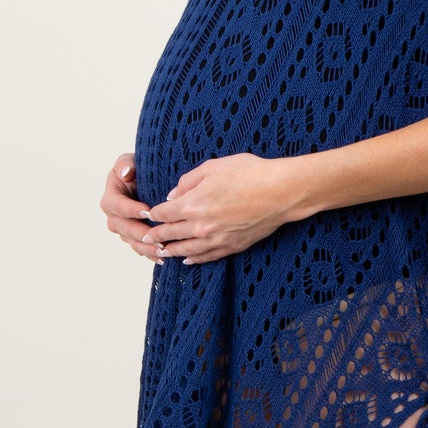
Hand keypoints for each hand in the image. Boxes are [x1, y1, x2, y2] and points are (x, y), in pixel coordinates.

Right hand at [101, 153, 158, 256]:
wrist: (146, 182)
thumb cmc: (137, 170)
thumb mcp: (129, 161)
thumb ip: (125, 164)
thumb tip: (127, 174)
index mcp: (110, 198)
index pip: (117, 206)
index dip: (131, 209)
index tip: (147, 211)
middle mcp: (114, 217)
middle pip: (124, 228)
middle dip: (140, 234)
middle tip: (157, 237)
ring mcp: (124, 230)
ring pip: (132, 242)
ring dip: (147, 248)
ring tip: (163, 251)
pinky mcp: (134, 239)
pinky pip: (141, 250)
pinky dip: (151, 255)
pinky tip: (164, 259)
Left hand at [142, 152, 300, 265]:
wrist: (281, 192)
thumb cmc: (250, 173)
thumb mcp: (214, 167)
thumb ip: (188, 181)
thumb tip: (173, 194)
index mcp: (193, 204)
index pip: (165, 213)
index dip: (154, 214)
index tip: (149, 215)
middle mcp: (201, 226)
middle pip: (171, 234)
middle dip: (156, 236)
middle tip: (145, 238)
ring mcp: (217, 239)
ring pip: (187, 249)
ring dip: (171, 251)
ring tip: (161, 253)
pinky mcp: (232, 246)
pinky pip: (207, 257)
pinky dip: (194, 259)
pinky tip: (187, 260)